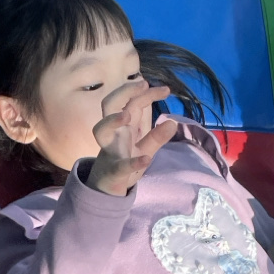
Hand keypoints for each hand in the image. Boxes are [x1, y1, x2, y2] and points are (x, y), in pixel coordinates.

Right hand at [86, 79, 177, 196]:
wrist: (107, 189)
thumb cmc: (124, 163)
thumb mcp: (144, 149)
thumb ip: (157, 136)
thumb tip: (173, 123)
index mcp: (122, 126)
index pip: (131, 102)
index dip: (146, 93)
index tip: (166, 89)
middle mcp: (113, 134)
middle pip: (109, 105)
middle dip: (123, 92)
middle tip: (141, 84)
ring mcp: (110, 152)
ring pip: (100, 130)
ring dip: (111, 121)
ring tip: (126, 114)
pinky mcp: (113, 171)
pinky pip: (119, 166)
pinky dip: (132, 162)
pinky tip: (146, 159)